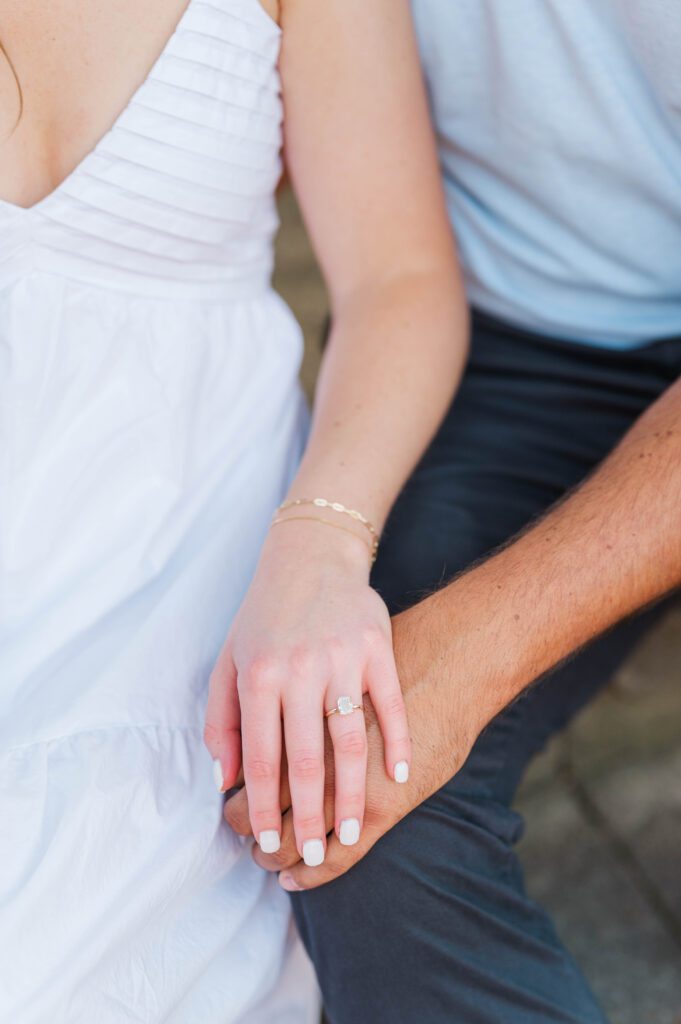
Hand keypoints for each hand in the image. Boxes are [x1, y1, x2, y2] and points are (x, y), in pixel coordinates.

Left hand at [203, 519, 411, 866]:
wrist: (310, 556)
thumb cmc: (264, 614)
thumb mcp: (229, 659)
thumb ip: (222, 719)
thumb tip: (224, 778)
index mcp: (259, 675)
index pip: (261, 757)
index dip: (263, 807)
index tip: (267, 843)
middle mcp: (299, 668)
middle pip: (305, 759)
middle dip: (309, 816)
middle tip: (315, 854)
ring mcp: (342, 657)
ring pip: (349, 740)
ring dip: (352, 793)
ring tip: (353, 832)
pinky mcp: (377, 646)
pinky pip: (390, 703)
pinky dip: (397, 741)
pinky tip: (398, 776)